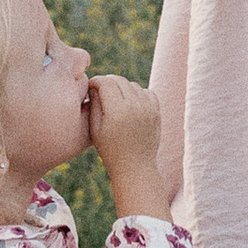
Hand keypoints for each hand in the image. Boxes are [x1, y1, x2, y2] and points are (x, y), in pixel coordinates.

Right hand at [86, 75, 168, 218]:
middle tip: (100, 90)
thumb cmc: (110, 149)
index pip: (106, 82)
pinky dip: (137, 93)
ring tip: (114, 99)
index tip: (90, 86)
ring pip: (133, 84)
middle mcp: (135, 106)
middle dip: (108, 81)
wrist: (135, 167)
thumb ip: (94, 105)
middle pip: (119, 80)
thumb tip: (95, 87)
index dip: (96, 81)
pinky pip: (146, 92)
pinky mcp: (156, 112)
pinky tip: (130, 104)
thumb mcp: (95, 129)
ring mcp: (148, 108)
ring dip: (122, 87)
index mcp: (117, 111)